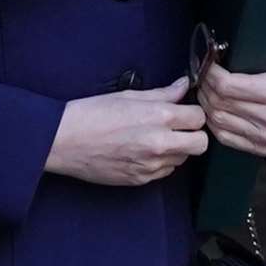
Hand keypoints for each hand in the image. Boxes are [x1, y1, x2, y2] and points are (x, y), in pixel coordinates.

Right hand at [45, 74, 209, 186]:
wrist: (64, 141)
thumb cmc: (92, 114)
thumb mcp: (128, 96)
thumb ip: (162, 94)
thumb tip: (183, 86)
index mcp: (158, 117)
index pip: (198, 118)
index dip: (192, 113)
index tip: (183, 112)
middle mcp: (160, 143)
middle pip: (200, 144)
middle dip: (193, 135)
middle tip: (178, 128)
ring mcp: (151, 165)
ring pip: (183, 159)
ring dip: (176, 149)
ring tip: (152, 138)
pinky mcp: (141, 180)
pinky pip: (164, 172)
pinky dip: (159, 163)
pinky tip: (141, 151)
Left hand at [195, 20, 265, 157]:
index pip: (229, 85)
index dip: (211, 74)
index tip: (206, 63)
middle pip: (221, 102)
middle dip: (205, 87)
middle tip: (200, 75)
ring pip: (219, 121)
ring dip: (206, 105)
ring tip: (204, 90)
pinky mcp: (262, 148)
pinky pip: (226, 138)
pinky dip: (214, 124)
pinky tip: (212, 110)